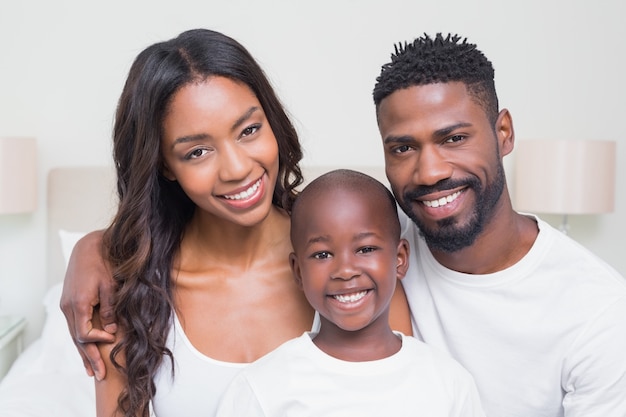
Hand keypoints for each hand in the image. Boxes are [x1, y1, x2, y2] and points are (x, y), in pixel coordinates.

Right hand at [60, 230, 116, 380]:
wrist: (89, 247)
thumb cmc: (103, 263)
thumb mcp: (111, 286)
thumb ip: (110, 310)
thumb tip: (110, 331)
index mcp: (79, 304)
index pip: (85, 334)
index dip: (98, 341)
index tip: (112, 340)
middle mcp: (68, 308)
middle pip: (77, 339)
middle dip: (88, 358)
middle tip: (98, 375)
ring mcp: (66, 306)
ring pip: (74, 334)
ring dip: (83, 352)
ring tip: (90, 370)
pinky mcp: (69, 303)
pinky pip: (74, 326)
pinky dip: (80, 339)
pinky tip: (85, 349)